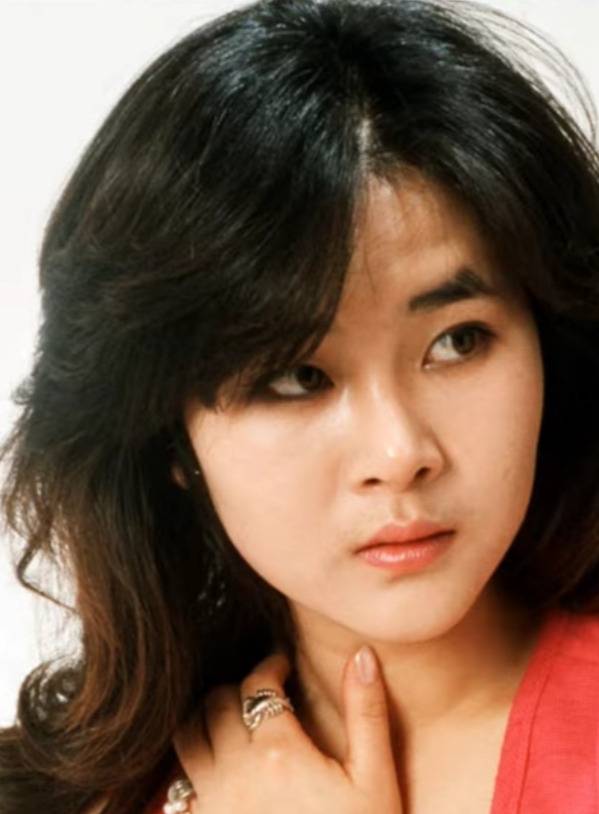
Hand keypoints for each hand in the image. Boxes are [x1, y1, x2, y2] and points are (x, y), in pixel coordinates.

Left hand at [172, 645, 403, 812]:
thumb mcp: (376, 779)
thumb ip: (367, 712)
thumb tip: (361, 654)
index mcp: (279, 751)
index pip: (258, 684)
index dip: (270, 666)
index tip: (281, 665)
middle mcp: (235, 771)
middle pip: (216, 703)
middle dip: (236, 688)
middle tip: (257, 692)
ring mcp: (213, 805)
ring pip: (186, 738)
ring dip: (204, 718)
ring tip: (228, 720)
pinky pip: (175, 787)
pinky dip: (188, 766)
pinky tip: (213, 770)